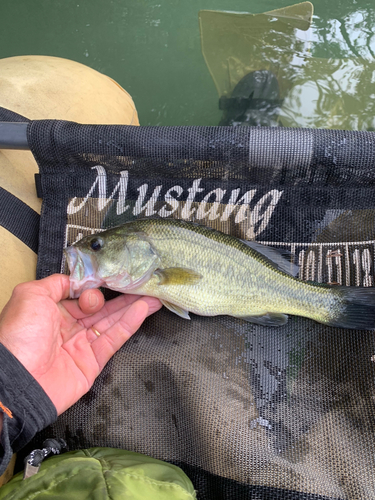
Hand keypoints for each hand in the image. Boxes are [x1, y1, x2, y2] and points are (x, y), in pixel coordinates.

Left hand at [0, 274, 161, 414]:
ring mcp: (81, 345)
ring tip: (151, 296)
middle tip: (142, 285)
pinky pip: (114, 340)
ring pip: (112, 322)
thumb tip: (77, 280)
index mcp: (52, 312)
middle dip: (123, 296)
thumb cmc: (18, 336)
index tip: (113, 275)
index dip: (98, 286)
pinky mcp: (92, 363)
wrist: (17, 380)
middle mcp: (68, 328)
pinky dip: (129, 325)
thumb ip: (57, 283)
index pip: (82, 295)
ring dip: (132, 308)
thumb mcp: (31, 295)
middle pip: (102, 308)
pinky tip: (141, 310)